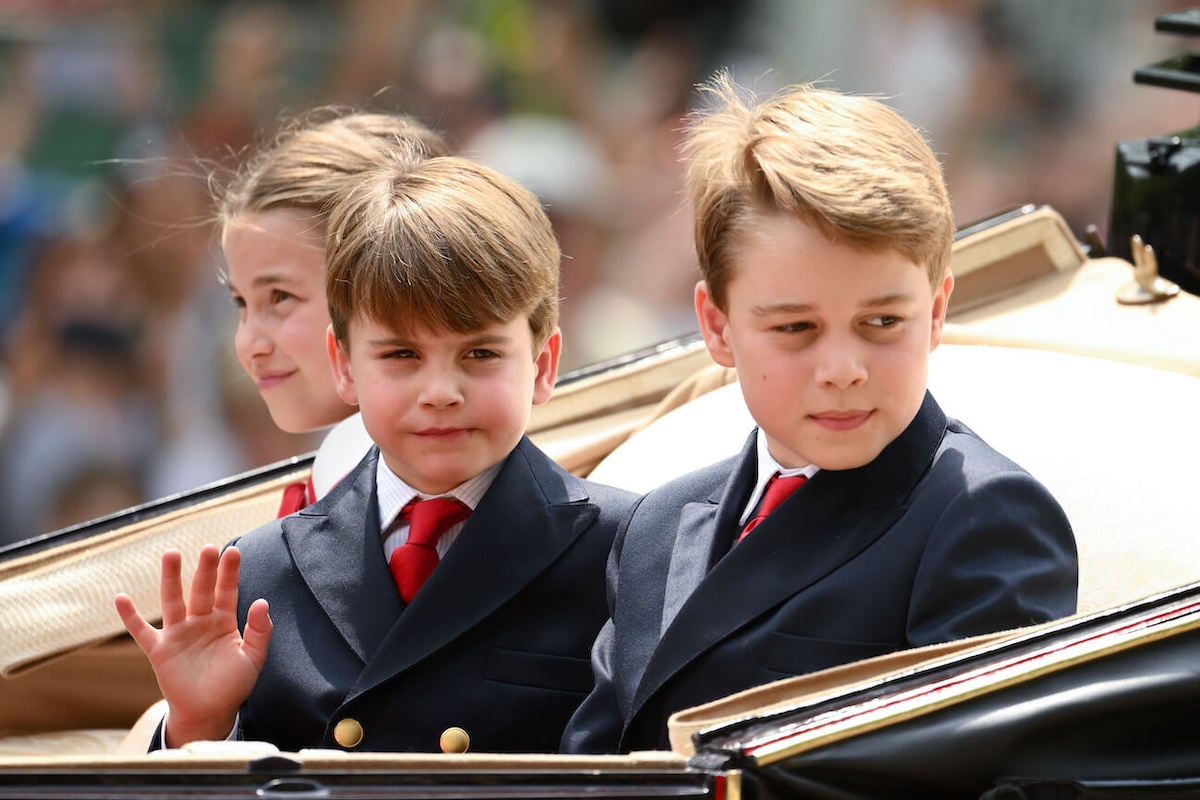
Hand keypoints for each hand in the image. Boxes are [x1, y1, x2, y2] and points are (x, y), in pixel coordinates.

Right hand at [114, 544, 271, 746]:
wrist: (209, 713)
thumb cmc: (232, 685)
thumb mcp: (253, 658)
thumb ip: (261, 631)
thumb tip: (262, 602)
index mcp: (223, 621)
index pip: (227, 591)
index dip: (230, 573)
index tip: (234, 551)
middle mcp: (200, 622)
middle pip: (201, 590)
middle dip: (205, 569)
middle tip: (209, 547)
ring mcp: (178, 634)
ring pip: (173, 601)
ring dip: (171, 579)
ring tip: (171, 554)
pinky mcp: (159, 651)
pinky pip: (142, 631)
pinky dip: (130, 616)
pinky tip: (120, 598)